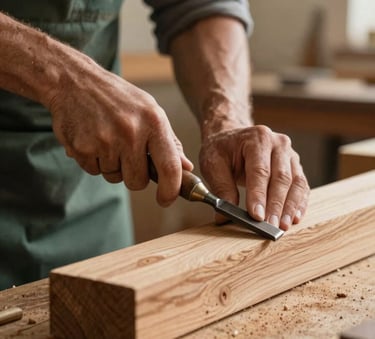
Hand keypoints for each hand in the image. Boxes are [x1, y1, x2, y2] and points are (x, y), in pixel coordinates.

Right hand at [48, 63, 192, 205]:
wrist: (74, 81)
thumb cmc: (117, 97)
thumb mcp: (149, 110)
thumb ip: (169, 141)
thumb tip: (186, 167)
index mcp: (153, 121)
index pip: (170, 167)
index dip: (171, 190)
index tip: (166, 199)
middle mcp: (131, 132)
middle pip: (138, 181)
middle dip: (134, 175)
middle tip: (126, 154)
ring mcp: (105, 141)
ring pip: (115, 177)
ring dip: (112, 166)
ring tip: (107, 139)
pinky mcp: (83, 148)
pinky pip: (94, 171)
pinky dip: (94, 161)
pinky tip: (92, 139)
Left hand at [199, 125, 309, 229]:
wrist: (231, 138)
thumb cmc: (222, 149)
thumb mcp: (213, 164)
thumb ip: (221, 189)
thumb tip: (225, 216)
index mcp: (257, 139)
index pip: (260, 171)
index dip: (259, 195)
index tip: (257, 216)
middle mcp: (278, 143)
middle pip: (281, 178)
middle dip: (276, 205)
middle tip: (270, 226)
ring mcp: (290, 154)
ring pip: (296, 183)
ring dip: (290, 207)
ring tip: (283, 226)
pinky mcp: (295, 166)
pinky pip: (301, 186)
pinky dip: (299, 204)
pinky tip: (294, 218)